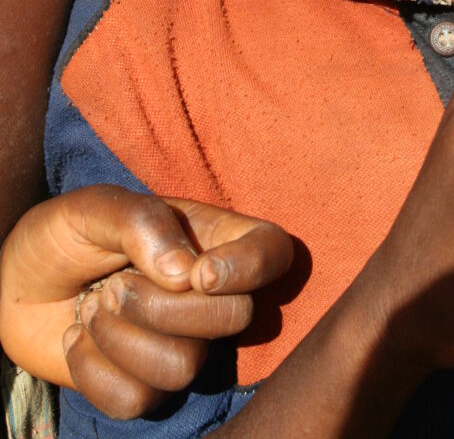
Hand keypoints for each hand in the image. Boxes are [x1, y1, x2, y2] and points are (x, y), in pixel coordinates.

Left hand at [0, 186, 292, 418]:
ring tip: (94, 307)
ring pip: (184, 367)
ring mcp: (179, 342)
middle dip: (163, 308)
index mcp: (210, 238)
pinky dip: (94, 370)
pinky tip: (81, 339)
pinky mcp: (143, 384)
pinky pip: (138, 400)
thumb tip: (183, 272)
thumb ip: (141, 223)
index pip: (274, 251)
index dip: (251, 268)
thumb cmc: (65, 234)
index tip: (200, 273)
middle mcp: (206, 295)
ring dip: (121, 338)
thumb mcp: (95, 207)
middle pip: (234, 319)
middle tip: (114, 284)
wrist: (16, 283)